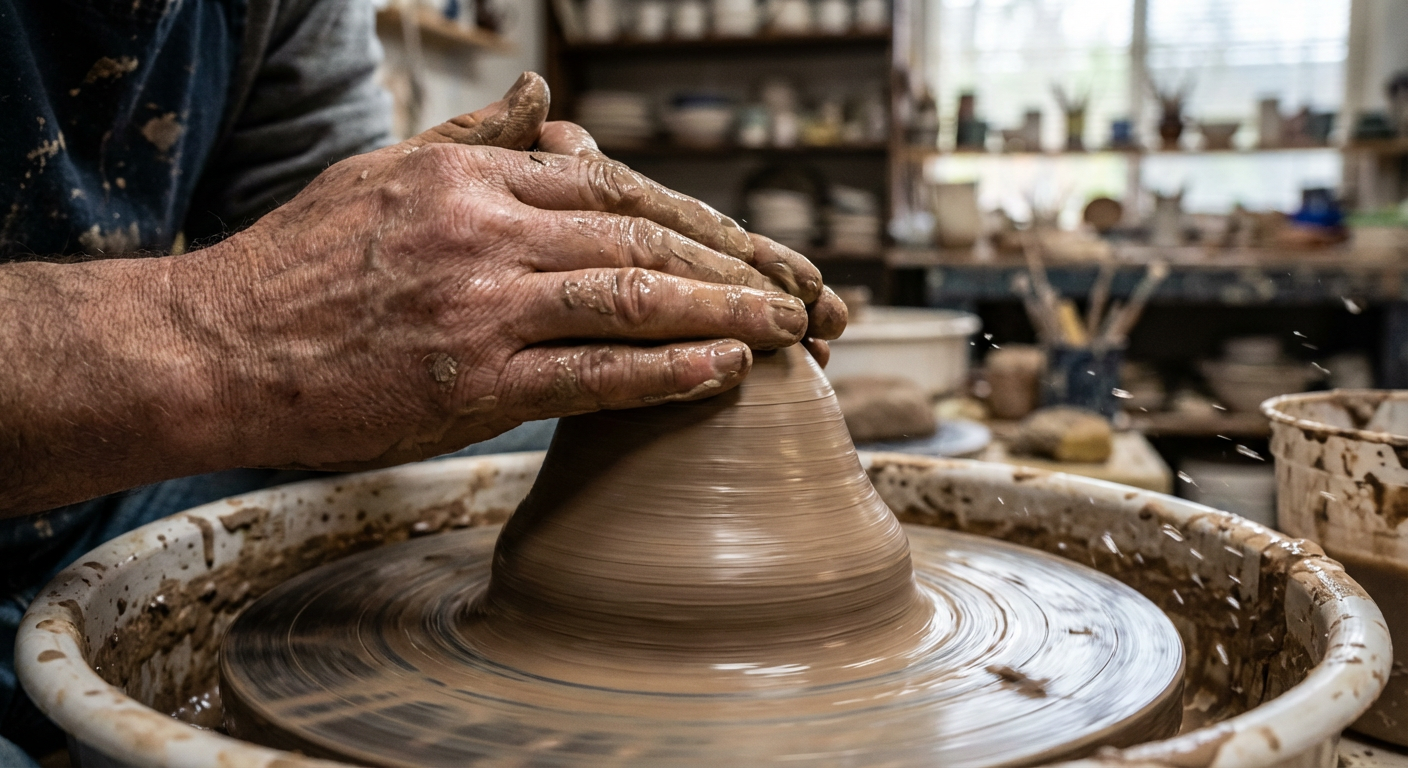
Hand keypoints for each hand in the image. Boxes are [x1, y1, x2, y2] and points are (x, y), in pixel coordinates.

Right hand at [184, 86, 843, 469]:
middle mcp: (484, 231)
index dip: (697, 216)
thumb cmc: (298, 263)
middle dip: (735, 263)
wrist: (215, 346)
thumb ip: (477, 135)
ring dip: (723, 312)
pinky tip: (724, 370)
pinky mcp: (469, 383)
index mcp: (468, 175)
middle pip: (642, 236)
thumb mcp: (384, 171)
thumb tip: (546, 98)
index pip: (613, 185)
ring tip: (788, 328)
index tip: (751, 244)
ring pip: (632, 298)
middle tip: (803, 289)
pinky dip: (665, 372)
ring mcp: (480, 307)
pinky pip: (590, 375)